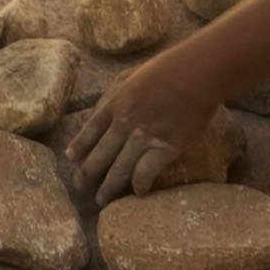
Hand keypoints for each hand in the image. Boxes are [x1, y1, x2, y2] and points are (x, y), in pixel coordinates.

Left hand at [68, 58, 218, 204]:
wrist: (197, 73)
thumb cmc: (169, 68)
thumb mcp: (132, 74)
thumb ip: (118, 91)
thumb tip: (106, 106)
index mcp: (116, 103)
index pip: (90, 130)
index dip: (80, 146)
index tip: (71, 158)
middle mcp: (125, 123)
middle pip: (99, 156)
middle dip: (86, 175)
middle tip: (80, 187)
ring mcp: (144, 137)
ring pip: (118, 170)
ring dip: (107, 188)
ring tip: (101, 201)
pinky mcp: (166, 147)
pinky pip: (145, 173)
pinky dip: (139, 185)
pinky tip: (138, 192)